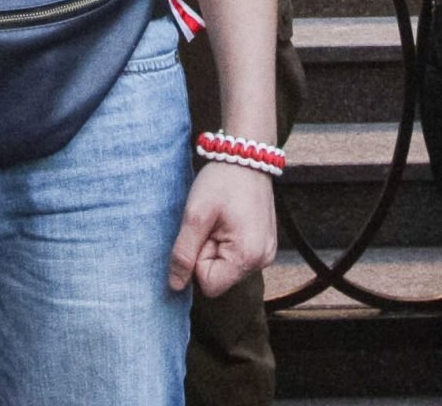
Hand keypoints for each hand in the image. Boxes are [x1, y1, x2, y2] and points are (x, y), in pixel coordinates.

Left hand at [169, 162, 277, 296]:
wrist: (246, 155)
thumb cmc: (221, 181)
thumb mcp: (195, 215)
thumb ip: (183, 253)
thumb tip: (175, 286)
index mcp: (248, 256)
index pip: (209, 285)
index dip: (198, 260)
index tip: (205, 231)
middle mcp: (263, 261)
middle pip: (219, 277)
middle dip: (208, 252)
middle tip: (213, 222)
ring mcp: (266, 253)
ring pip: (227, 268)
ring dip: (217, 247)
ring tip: (222, 219)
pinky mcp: (265, 245)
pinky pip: (237, 257)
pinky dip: (228, 243)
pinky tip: (230, 220)